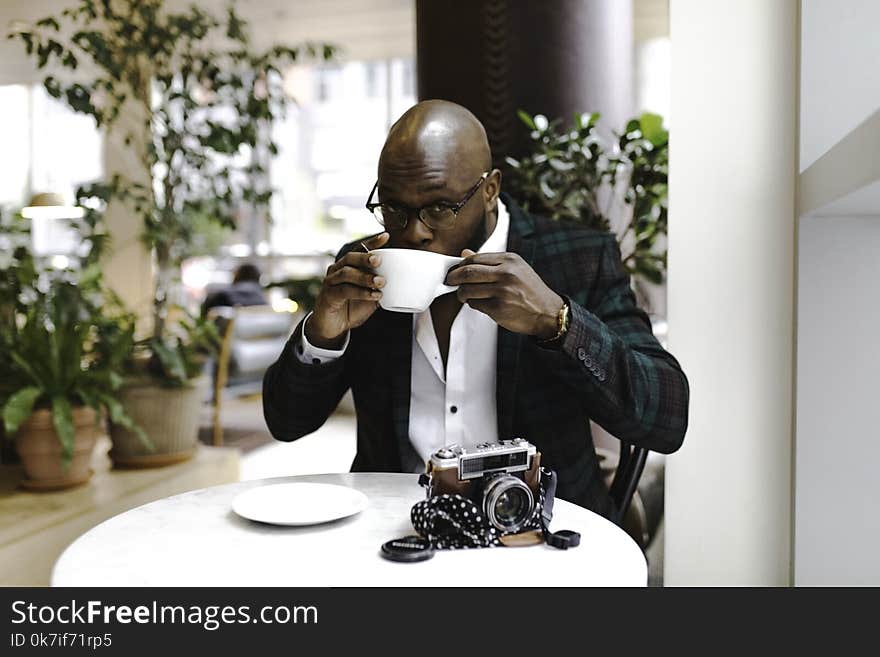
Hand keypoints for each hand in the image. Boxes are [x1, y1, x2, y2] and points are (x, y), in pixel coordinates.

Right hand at [306, 232, 389, 348]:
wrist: (333, 327)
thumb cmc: (352, 308)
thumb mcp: (370, 296)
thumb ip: (381, 287)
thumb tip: (403, 282)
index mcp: (348, 266)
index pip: (359, 250)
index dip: (372, 243)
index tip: (386, 237)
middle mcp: (337, 270)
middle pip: (350, 258)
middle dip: (365, 258)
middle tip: (379, 261)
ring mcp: (331, 282)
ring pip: (346, 273)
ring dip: (365, 277)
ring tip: (381, 282)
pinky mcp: (328, 296)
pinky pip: (344, 291)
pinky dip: (361, 292)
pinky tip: (374, 295)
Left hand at [446, 249, 563, 338]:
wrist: (548, 313)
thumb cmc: (531, 291)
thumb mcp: (515, 269)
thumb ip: (490, 262)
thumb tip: (464, 253)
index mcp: (510, 260)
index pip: (475, 258)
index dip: (460, 265)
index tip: (455, 270)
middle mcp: (506, 273)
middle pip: (468, 272)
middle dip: (453, 277)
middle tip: (450, 281)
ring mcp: (502, 290)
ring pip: (468, 289)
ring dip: (462, 293)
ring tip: (464, 295)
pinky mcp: (499, 307)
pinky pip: (475, 304)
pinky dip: (473, 304)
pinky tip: (480, 303)